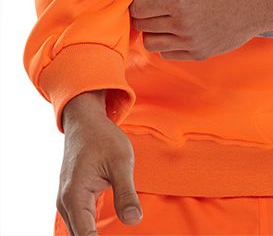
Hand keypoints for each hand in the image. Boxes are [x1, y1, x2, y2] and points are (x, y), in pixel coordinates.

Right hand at [57, 113, 141, 235]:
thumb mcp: (120, 162)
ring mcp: (66, 201)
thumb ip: (126, 193)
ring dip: (93, 235)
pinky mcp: (71, 198)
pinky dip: (90, 230)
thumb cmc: (102, 137)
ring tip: (116, 231)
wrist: (85, 122)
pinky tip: (105, 230)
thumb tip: (134, 220)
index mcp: (75, 197)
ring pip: (78, 231)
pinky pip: (79, 222)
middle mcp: (65, 203)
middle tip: (124, 233)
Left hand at [128, 0, 271, 60]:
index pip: (138, 8)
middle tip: (159, 2)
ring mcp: (190, 44)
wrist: (257, 5)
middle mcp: (183, 26)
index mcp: (180, 2)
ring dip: (153, 29)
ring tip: (168, 16)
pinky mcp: (198, 54)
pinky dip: (167, 42)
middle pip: (142, 25)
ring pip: (151, 43)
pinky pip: (167, 53)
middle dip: (145, 12)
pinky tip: (180, 28)